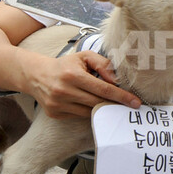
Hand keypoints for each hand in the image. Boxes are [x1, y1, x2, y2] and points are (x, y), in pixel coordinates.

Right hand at [25, 51, 139, 118]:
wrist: (37, 75)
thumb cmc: (66, 65)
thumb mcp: (84, 57)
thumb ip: (103, 64)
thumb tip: (116, 79)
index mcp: (73, 75)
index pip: (104, 89)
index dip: (122, 97)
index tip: (135, 103)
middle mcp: (64, 91)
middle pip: (99, 103)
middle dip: (115, 105)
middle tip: (128, 105)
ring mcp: (58, 104)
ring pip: (90, 112)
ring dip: (103, 109)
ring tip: (110, 103)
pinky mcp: (55, 114)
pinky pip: (79, 116)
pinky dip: (88, 111)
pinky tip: (91, 104)